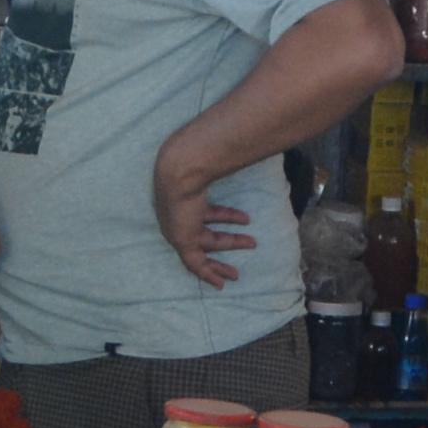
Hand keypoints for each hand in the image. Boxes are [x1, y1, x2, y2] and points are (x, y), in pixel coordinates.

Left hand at [154, 149, 266, 290]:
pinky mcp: (182, 241)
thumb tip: (248, 144)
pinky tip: (221, 283)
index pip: (207, 213)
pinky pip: (195, 264)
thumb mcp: (215, 163)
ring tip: (242, 265)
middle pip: (206, 235)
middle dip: (228, 241)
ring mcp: (178, 229)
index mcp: (186, 200)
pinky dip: (208, 274)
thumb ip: (229, 160)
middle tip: (249, 243)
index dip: (225, 217)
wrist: (179, 169)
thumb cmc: (196, 162)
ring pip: (204, 250)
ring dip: (224, 258)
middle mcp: (179, 217)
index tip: (243, 220)